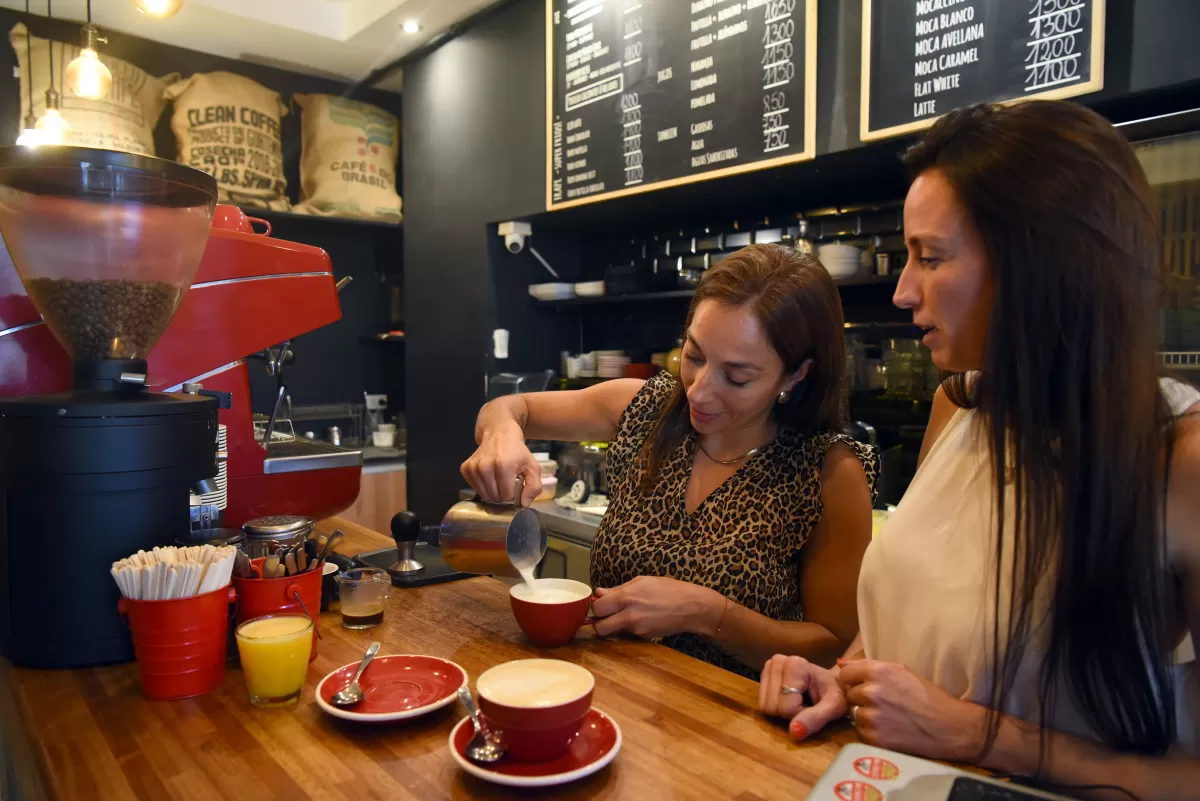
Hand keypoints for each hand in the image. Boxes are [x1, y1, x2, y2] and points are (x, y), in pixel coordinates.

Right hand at [460, 433, 541, 505]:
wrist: (499, 434)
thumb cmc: (517, 452)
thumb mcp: (532, 467)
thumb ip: (534, 487)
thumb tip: (524, 504)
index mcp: (503, 466)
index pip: (507, 496)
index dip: (513, 492)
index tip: (514, 482)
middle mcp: (485, 466)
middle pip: (494, 497)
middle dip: (502, 493)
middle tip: (506, 479)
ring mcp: (473, 467)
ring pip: (484, 495)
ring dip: (492, 490)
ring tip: (498, 477)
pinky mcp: (465, 468)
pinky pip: (475, 489)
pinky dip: (483, 486)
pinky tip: (488, 475)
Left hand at [590, 577, 720, 638]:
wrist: (691, 607)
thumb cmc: (668, 589)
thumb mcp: (642, 581)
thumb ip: (618, 589)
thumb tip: (599, 593)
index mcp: (626, 597)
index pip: (597, 608)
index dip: (597, 606)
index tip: (602, 604)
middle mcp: (629, 616)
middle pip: (599, 628)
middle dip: (599, 623)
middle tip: (607, 616)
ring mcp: (637, 629)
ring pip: (613, 633)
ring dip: (614, 627)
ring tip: (625, 616)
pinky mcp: (644, 637)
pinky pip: (628, 634)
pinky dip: (629, 629)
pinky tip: (641, 620)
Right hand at [759, 655, 847, 740]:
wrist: (834, 683)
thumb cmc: (838, 693)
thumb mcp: (834, 707)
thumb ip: (816, 719)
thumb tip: (794, 732)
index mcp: (795, 665)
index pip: (786, 707)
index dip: (801, 714)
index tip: (815, 707)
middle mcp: (777, 661)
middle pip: (773, 707)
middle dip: (790, 713)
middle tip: (808, 705)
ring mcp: (769, 667)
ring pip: (765, 707)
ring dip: (783, 712)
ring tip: (800, 702)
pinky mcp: (764, 675)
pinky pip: (762, 704)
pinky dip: (777, 707)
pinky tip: (790, 699)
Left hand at [837, 659, 985, 761]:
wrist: (949, 726)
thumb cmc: (927, 695)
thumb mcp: (901, 671)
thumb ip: (867, 665)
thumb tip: (839, 663)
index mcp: (878, 672)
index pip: (845, 674)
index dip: (852, 680)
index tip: (861, 685)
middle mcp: (872, 692)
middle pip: (849, 694)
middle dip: (860, 698)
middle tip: (881, 704)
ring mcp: (872, 716)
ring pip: (854, 713)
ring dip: (865, 715)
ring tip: (887, 717)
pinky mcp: (875, 738)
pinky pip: (860, 731)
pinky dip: (871, 731)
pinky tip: (889, 729)